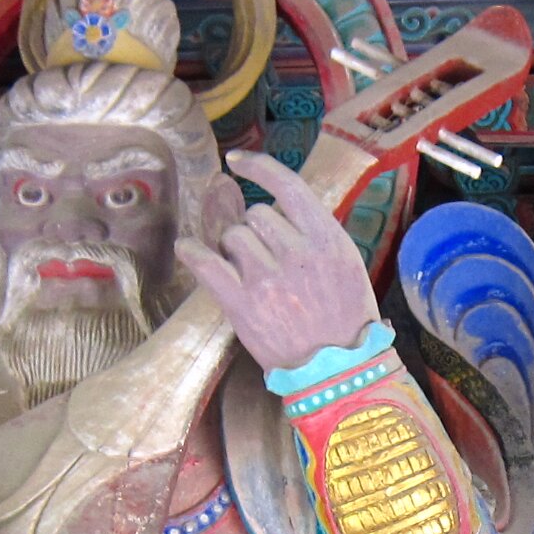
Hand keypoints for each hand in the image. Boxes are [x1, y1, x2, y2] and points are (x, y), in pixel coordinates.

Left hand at [178, 148, 380, 374]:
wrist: (340, 371)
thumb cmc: (346, 318)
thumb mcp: (347, 264)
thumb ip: (314, 233)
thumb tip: (274, 207)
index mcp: (327, 239)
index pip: (287, 185)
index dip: (258, 167)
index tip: (237, 162)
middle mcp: (297, 253)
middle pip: (257, 216)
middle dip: (257, 232)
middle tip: (267, 259)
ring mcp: (268, 279)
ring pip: (233, 237)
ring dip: (235, 250)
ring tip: (251, 274)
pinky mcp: (242, 305)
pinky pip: (206, 264)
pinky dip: (192, 253)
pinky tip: (187, 248)